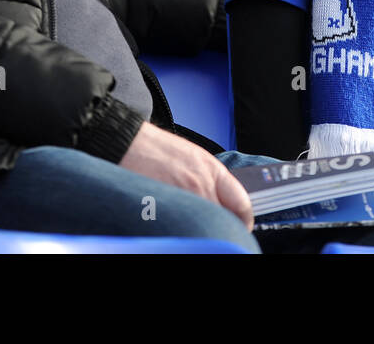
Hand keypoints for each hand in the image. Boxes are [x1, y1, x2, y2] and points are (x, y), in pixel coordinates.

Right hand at [119, 122, 253, 228]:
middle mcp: (200, 186)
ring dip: (201, 228)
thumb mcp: (194, 158)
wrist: (128, 143)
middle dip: (222, 226)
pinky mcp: (163, 210)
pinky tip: (176, 225)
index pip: (242, 203)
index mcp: (212, 171)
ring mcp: (182, 199)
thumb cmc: (157, 149)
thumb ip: (211, 179)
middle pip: (224, 219)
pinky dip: (182, 230)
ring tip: (192, 226)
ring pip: (203, 225)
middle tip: (217, 230)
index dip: (245, 220)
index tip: (243, 226)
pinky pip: (181, 228)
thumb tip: (223, 201)